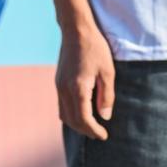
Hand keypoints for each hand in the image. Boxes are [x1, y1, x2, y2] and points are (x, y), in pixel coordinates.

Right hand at [57, 22, 114, 139]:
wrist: (76, 30)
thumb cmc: (95, 48)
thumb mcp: (108, 71)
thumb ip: (106, 95)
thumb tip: (105, 116)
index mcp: (77, 88)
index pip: (84, 119)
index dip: (94, 130)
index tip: (104, 136)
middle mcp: (64, 90)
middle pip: (71, 120)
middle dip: (85, 130)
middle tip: (99, 134)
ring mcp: (59, 85)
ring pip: (64, 114)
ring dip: (76, 124)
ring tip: (91, 127)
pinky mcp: (58, 81)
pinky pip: (61, 105)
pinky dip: (71, 114)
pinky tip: (82, 112)